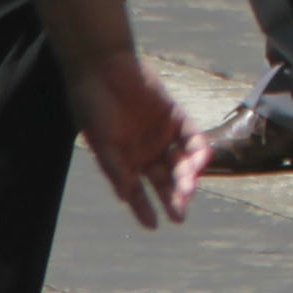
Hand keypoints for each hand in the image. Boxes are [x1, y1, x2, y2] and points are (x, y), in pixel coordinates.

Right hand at [71, 44, 205, 228]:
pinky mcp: (174, 115)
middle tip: (179, 213)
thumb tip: (125, 196)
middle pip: (164, 180)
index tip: (153, 226)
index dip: (144, 209)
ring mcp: (161, 133)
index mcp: (125, 160)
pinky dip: (197, 150)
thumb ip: (114, 168)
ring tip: (186, 191)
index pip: (138, 191)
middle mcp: (145, 150)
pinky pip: (191, 137)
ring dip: (185, 178)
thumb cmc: (93, 105)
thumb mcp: (101, 141)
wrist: (103, 66)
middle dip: (172, 197)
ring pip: (180, 162)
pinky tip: (198, 163)